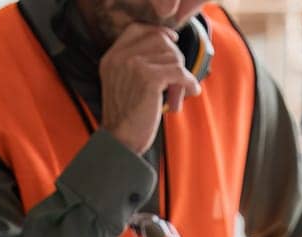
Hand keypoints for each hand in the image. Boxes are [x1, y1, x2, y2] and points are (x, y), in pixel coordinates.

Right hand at [99, 23, 201, 154]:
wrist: (121, 141)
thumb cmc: (128, 118)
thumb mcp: (125, 84)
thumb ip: (139, 64)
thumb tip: (171, 45)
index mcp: (111, 57)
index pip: (137, 29)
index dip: (158, 32)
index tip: (172, 41)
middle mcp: (120, 57)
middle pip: (160, 40)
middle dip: (175, 59)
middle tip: (177, 81)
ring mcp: (133, 65)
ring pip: (173, 56)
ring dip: (181, 76)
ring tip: (178, 94)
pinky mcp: (149, 78)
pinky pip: (179, 72)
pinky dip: (188, 83)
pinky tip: (189, 93)